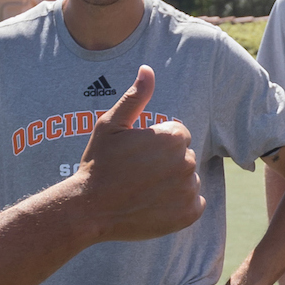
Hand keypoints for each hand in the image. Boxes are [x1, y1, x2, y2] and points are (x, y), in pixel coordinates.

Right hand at [69, 67, 203, 240]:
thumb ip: (135, 97)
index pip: (178, 135)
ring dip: (172, 184)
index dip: (156, 144)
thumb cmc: (99, 164)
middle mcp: (187, 162)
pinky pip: (194, 204)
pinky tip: (154, 205)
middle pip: (184, 157)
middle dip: (166, 163)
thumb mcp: (111, 125)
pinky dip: (179, 206)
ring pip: (189, 181)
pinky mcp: (189, 214)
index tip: (136, 155)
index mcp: (173, 137)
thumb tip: (147, 70)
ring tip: (143, 190)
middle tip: (138, 174)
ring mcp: (189, 190)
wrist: (90, 209)